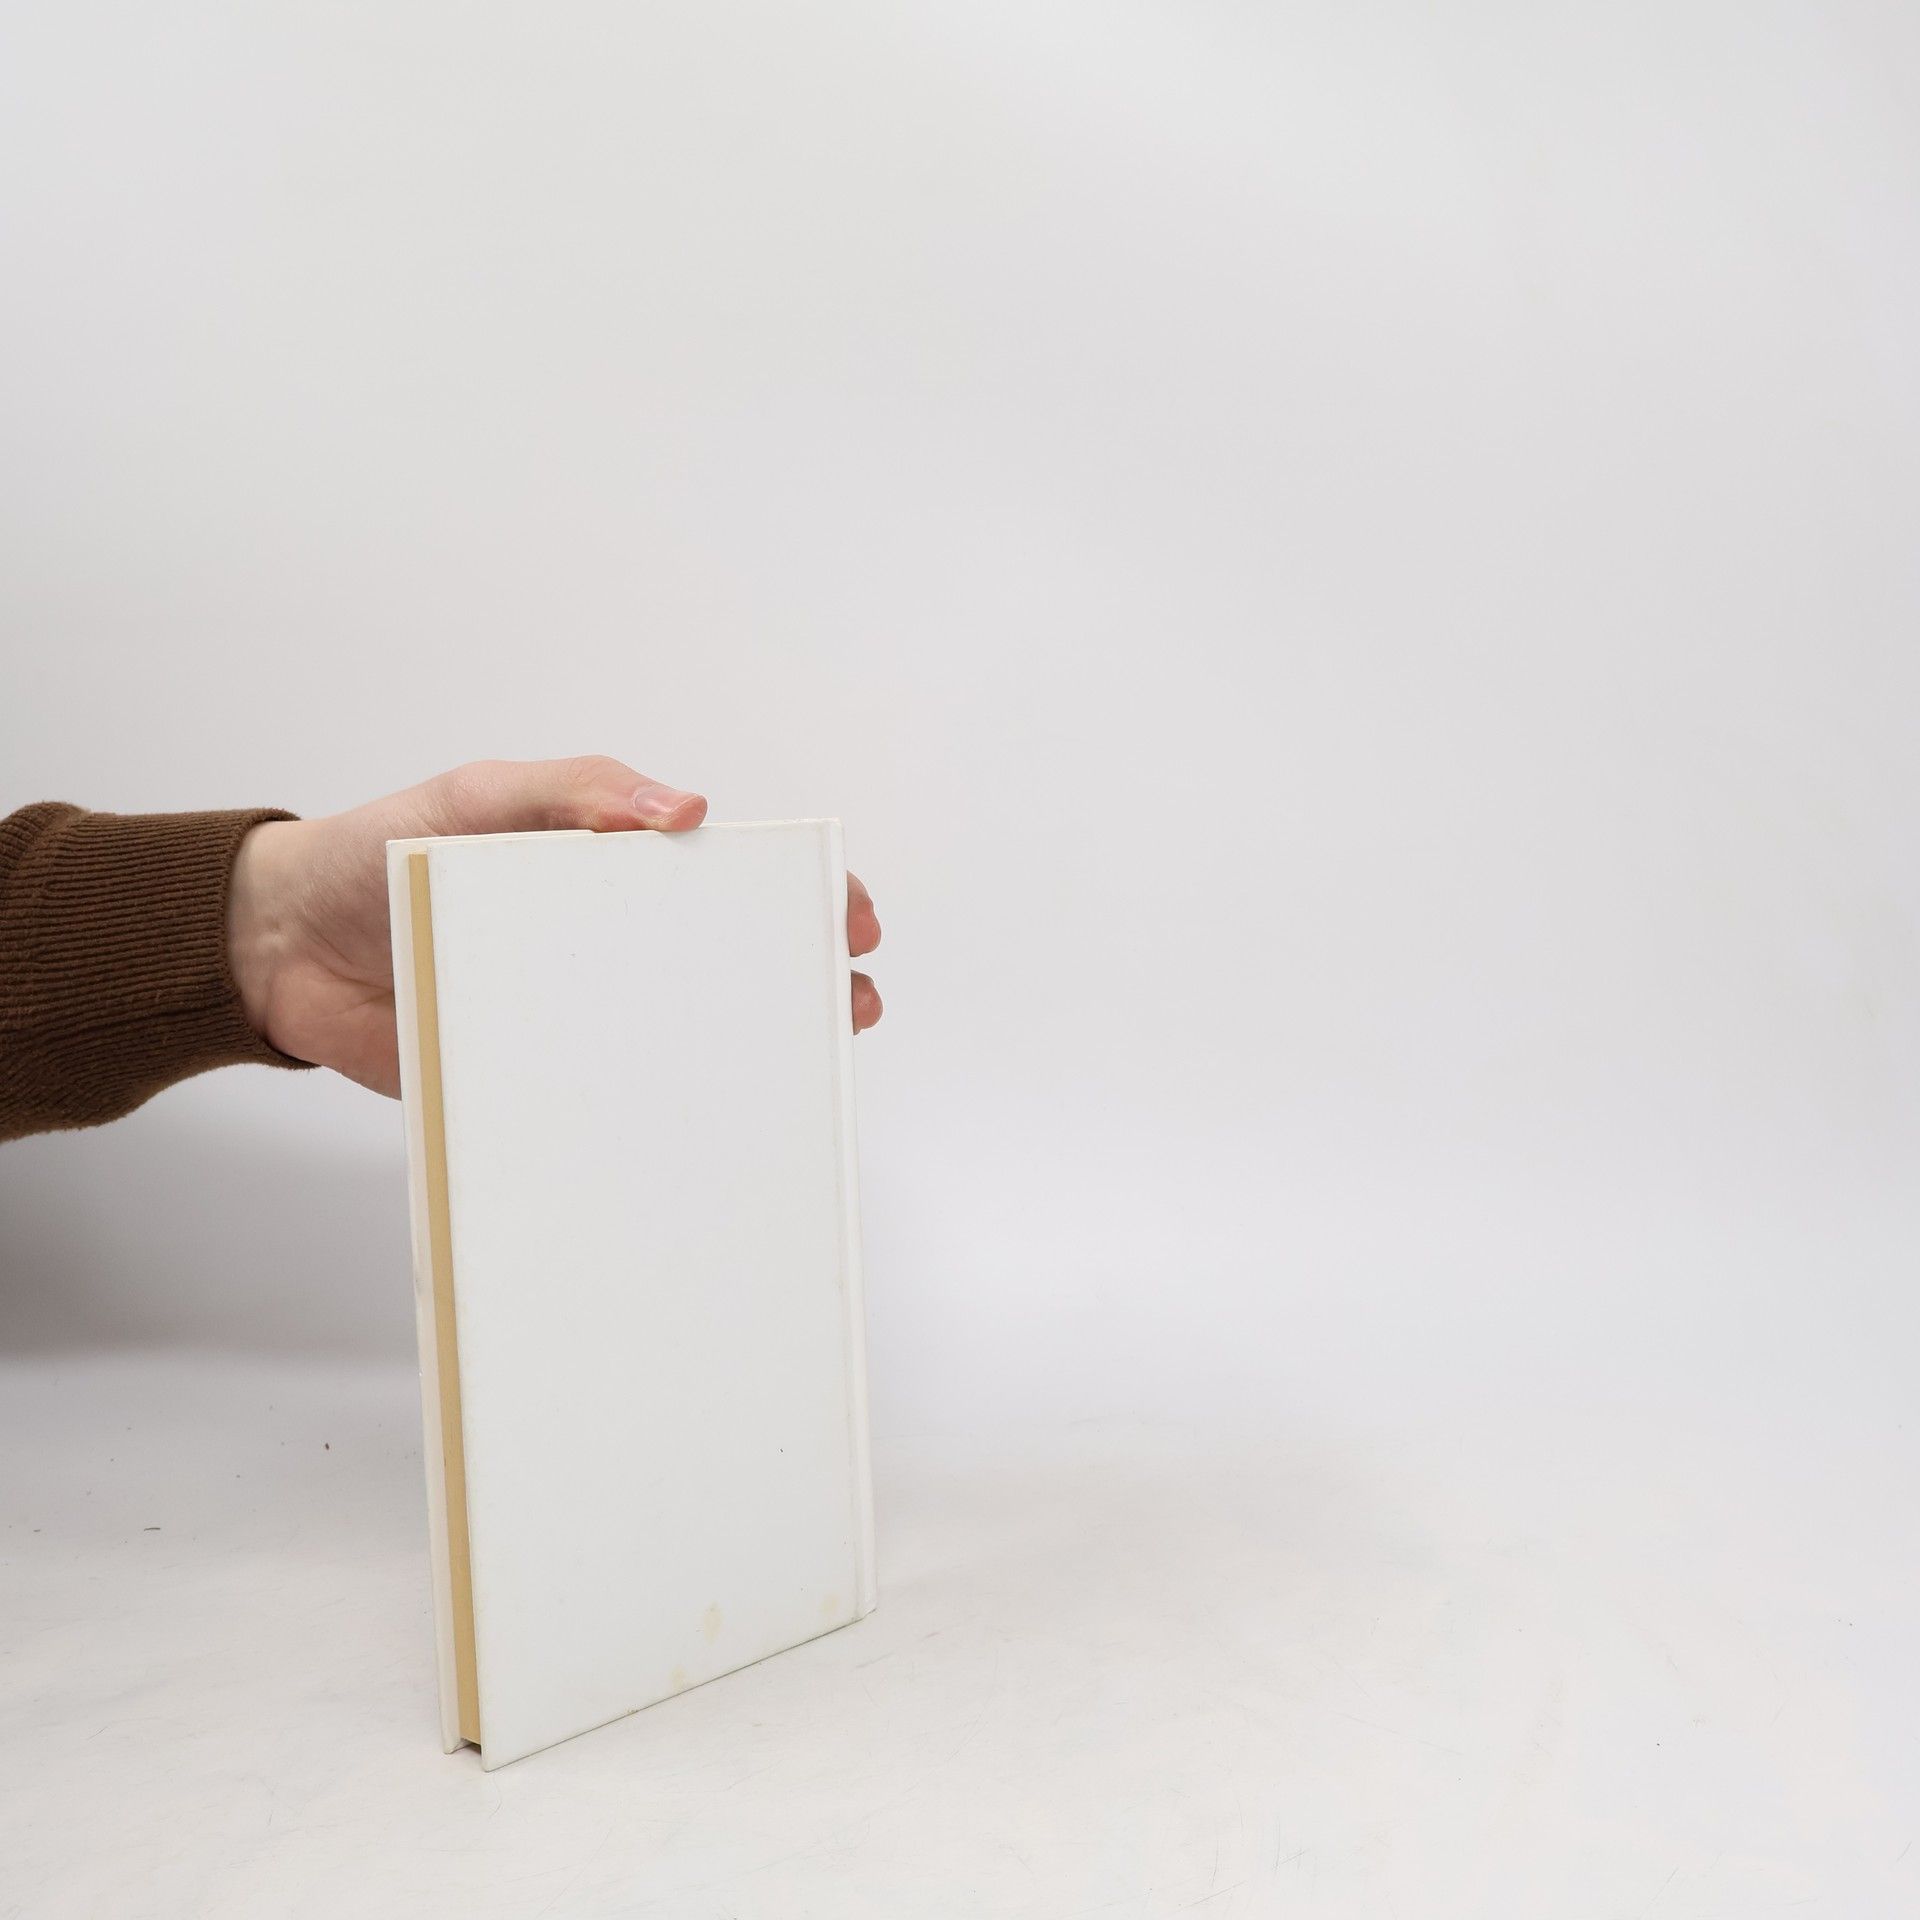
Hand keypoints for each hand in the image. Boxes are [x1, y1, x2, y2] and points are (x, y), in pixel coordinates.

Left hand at [226, 756, 882, 1095]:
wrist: (273, 947)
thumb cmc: (381, 852)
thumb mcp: (481, 798)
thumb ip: (577, 792)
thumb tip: (685, 811)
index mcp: (606, 872)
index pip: (727, 879)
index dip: (797, 895)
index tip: (845, 917)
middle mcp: (604, 947)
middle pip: (726, 965)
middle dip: (799, 981)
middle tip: (845, 1000)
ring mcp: (574, 1017)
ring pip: (681, 1041)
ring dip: (746, 1054)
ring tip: (795, 1065)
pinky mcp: (530, 1079)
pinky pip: (603, 1100)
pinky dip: (653, 1115)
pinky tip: (696, 1127)